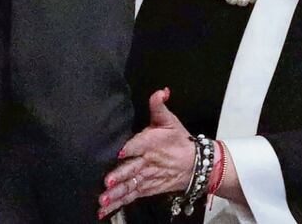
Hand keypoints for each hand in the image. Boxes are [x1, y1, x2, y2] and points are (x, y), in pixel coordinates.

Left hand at [97, 88, 194, 219]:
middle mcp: (148, 162)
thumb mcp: (170, 120)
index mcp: (151, 143)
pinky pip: (132, 196)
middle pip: (132, 169)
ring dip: (117, 194)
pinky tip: (106, 210)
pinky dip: (120, 203)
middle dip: (120, 176)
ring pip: (130, 186)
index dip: (129, 149)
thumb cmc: (179, 141)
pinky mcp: (148, 189)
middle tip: (107, 182)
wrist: (197, 164)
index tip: (119, 154)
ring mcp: (147, 178)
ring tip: (104, 201)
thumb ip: (158, 105)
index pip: (139, 145)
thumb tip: (160, 91)